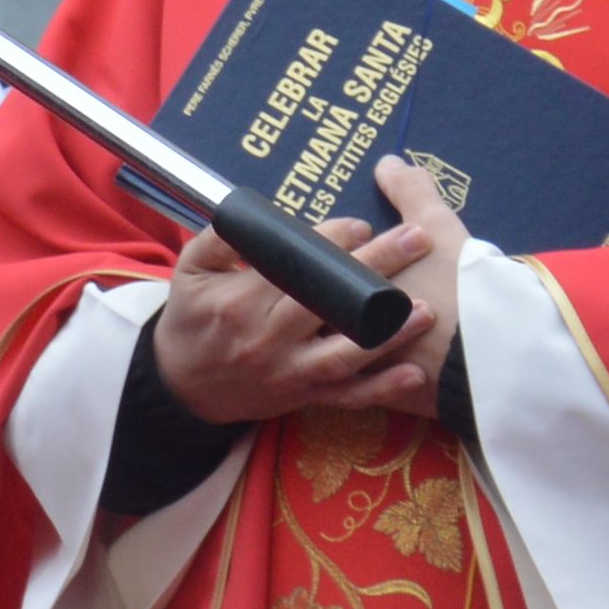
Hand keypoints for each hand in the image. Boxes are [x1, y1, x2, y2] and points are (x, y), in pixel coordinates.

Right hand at [150, 177, 455, 431]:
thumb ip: (218, 239)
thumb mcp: (188, 272)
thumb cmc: (190, 321)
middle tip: (417, 239)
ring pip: (346, 353)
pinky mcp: (303, 396)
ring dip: (390, 333)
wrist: (180, 388)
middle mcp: (269, 339)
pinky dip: (382, 388)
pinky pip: (347, 396)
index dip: (330, 243)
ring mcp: (290, 371)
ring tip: (427, 308)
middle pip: (330, 302)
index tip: (360, 224)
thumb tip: (252, 212)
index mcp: (241, 302)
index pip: (294, 267)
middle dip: (376, 268)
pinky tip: (415, 375)